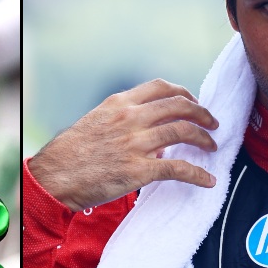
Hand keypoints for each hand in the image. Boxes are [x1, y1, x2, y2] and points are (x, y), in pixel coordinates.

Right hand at [28, 78, 219, 211]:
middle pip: (179, 106)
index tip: (194, 102)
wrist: (54, 177)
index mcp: (120, 104)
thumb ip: (123, 119)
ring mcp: (136, 144)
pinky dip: (199, 174)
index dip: (185, 93)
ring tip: (212, 146)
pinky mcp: (139, 170)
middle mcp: (130, 118)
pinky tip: (208, 180)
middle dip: (202, 114)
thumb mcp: (96, 121)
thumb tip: (148, 128)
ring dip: (204, 139)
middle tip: (213, 124)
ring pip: (184, 132)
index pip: (161, 88)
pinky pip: (179, 169)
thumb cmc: (70, 153)